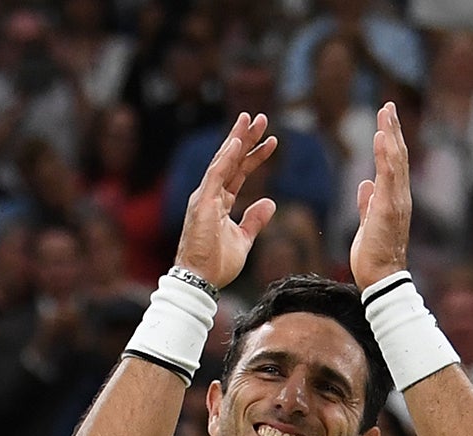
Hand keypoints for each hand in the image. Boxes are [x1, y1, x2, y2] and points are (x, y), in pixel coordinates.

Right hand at [175, 113, 278, 287]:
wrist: (201, 280)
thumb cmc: (217, 263)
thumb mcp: (244, 239)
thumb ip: (255, 220)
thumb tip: (270, 202)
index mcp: (219, 202)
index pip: (239, 172)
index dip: (255, 156)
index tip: (271, 142)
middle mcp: (210, 194)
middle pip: (231, 160)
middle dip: (246, 138)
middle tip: (261, 118)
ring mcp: (205, 197)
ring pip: (223, 161)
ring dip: (238, 139)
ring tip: (252, 120)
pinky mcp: (202, 203)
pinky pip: (215, 175)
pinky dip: (226, 158)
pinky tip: (237, 142)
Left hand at [350, 103, 412, 289]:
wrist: (380, 278)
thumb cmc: (374, 256)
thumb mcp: (369, 224)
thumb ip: (368, 204)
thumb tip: (365, 185)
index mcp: (395, 200)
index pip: (394, 165)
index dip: (390, 141)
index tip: (385, 120)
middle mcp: (400, 197)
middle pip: (398, 156)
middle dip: (393, 130)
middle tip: (387, 106)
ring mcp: (397, 202)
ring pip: (396, 161)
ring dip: (390, 135)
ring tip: (385, 113)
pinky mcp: (389, 208)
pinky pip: (389, 175)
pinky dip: (385, 155)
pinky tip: (381, 137)